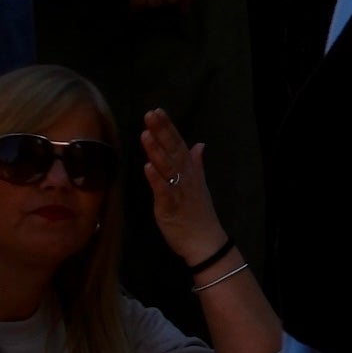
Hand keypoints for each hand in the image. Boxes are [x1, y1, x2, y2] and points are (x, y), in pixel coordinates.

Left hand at [141, 108, 224, 267]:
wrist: (205, 241)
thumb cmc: (198, 214)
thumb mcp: (198, 185)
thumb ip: (196, 163)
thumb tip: (199, 144)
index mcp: (191, 171)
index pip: (179, 144)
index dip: (168, 128)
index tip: (158, 111)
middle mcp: (187, 177)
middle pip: (173, 150)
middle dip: (162, 131)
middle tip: (151, 113)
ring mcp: (180, 191)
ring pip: (168, 167)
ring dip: (157, 150)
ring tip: (146, 133)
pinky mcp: (171, 207)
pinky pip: (163, 190)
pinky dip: (156, 178)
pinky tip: (147, 166)